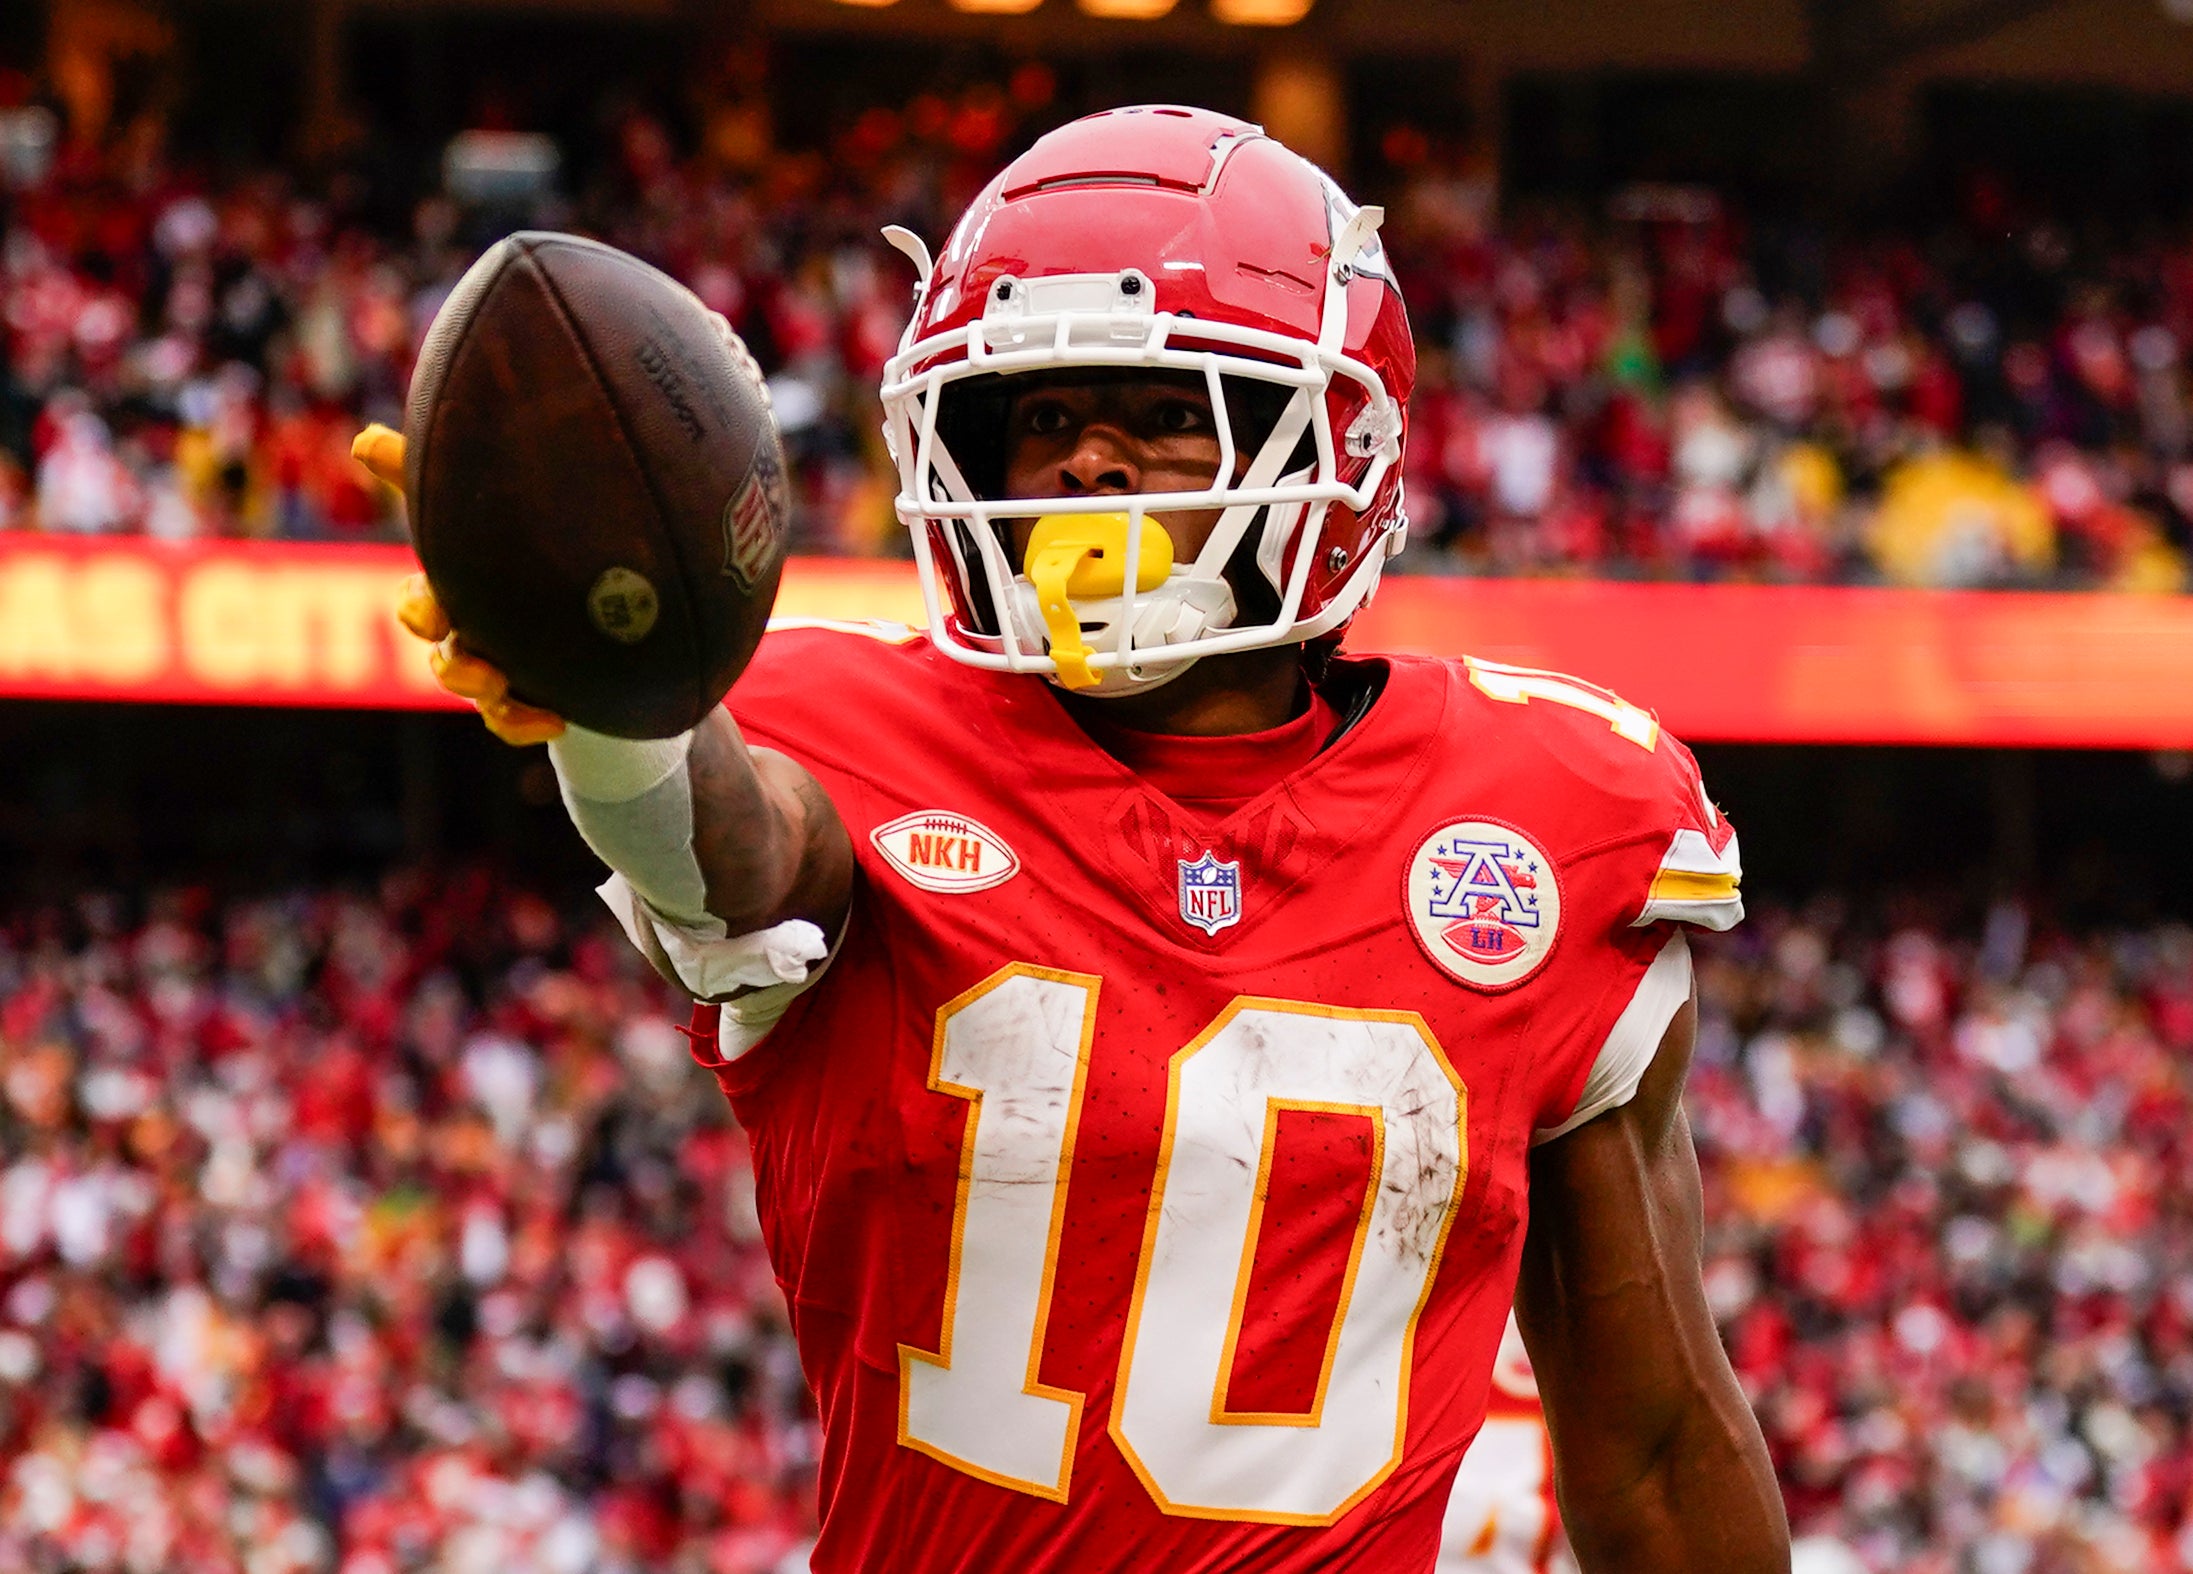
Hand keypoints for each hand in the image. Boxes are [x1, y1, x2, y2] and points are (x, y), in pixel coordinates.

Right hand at [354, 424, 566, 745]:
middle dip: (450, 659)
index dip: (419, 609)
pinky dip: (522, 725)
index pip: (420, 602)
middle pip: (443, 654)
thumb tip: (364, 439)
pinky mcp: (533, 698)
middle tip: (468, 651)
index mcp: (457, 590)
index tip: (434, 612)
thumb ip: (428, 475)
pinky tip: (555, 720)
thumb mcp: (488, 507)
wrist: (600, 604)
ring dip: (476, 688)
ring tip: (499, 681)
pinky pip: (511, 724)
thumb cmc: (526, 544)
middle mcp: (472, 634)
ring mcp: (500, 670)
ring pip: (474, 690)